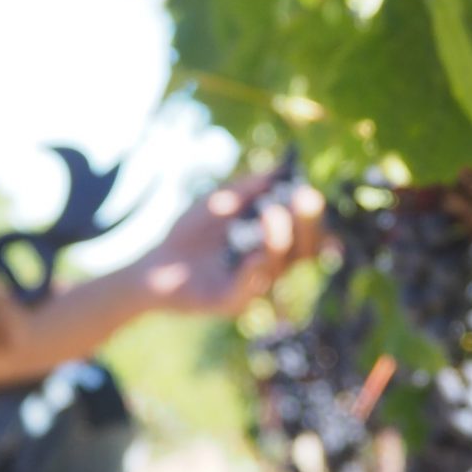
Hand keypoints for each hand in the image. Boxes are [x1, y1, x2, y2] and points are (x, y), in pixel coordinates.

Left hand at [141, 173, 325, 316]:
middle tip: (305, 199)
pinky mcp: (231, 303)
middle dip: (307, 225)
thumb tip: (280, 169)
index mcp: (272, 243)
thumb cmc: (190, 232)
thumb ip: (248, 188)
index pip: (306, 234)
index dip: (316, 220)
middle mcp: (269, 266)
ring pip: (278, 266)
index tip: (312, 196)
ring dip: (279, 239)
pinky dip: (254, 270)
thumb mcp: (219, 201)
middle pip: (302, 251)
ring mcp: (252, 286)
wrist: (155, 263)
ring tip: (271, 213)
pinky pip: (250, 288)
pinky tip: (255, 255)